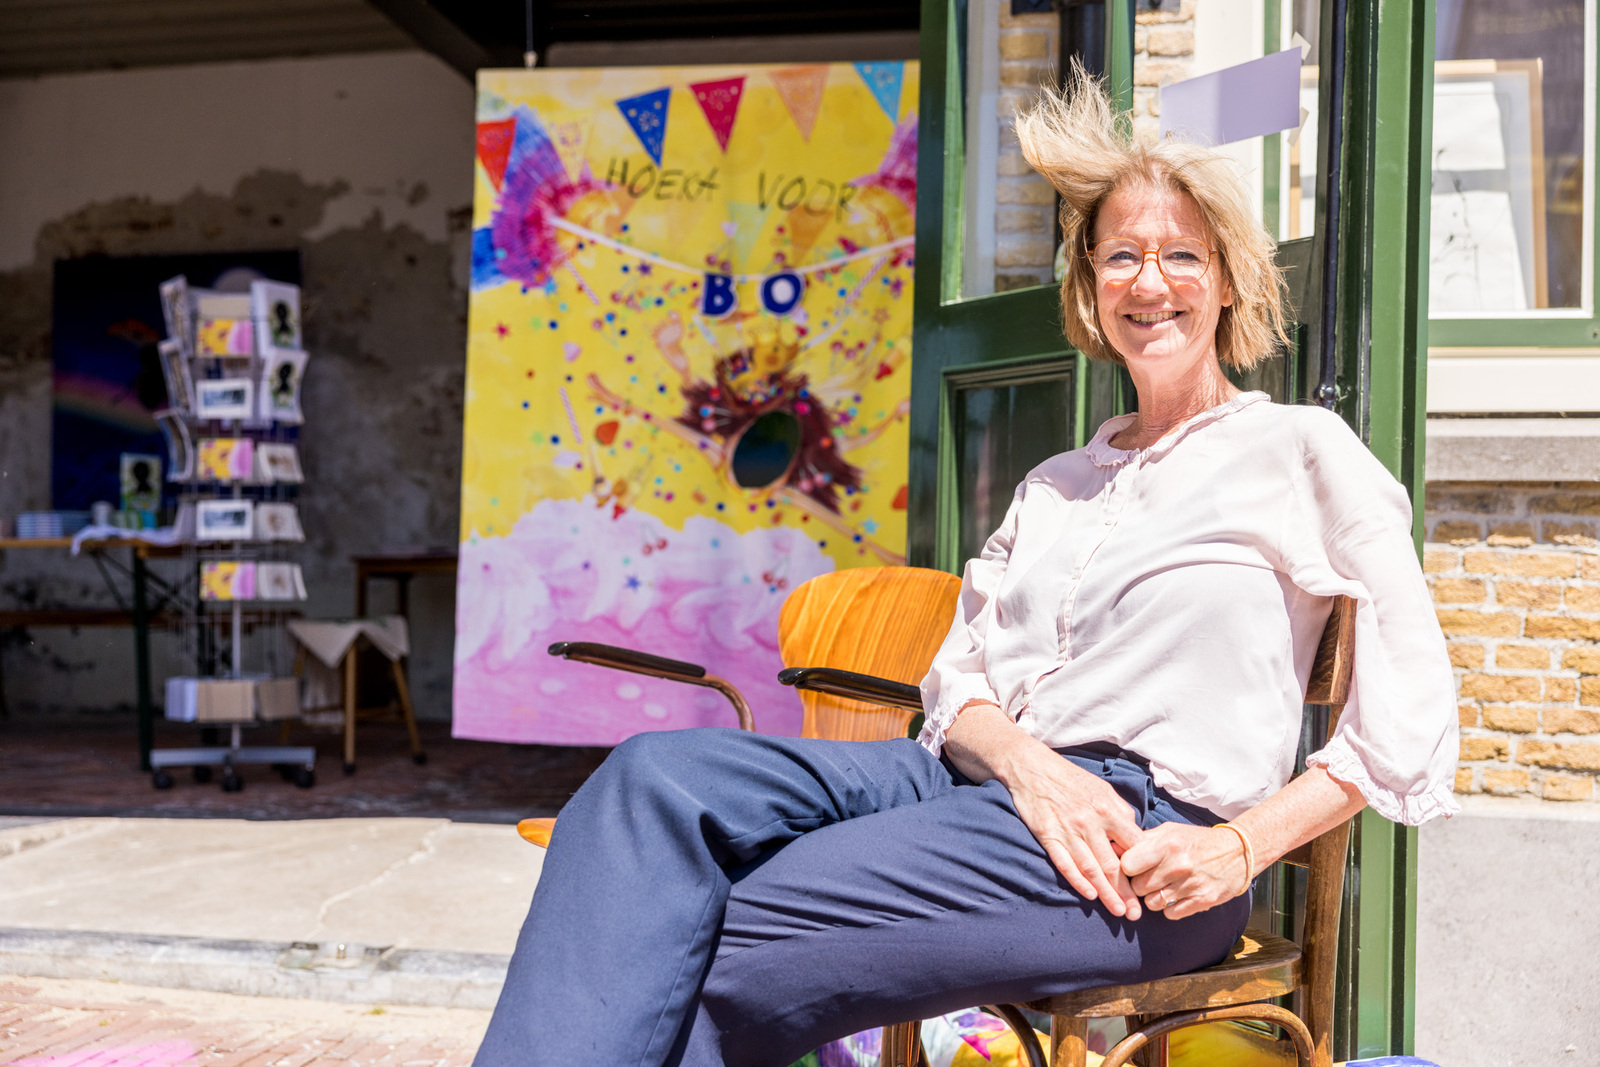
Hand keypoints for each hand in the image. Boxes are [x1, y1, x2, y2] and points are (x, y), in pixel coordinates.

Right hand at [996, 740, 1145, 920]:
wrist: (1031, 766)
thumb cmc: (1070, 779)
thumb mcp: (1102, 789)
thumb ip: (1120, 813)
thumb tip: (1135, 837)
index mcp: (1108, 809)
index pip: (1133, 846)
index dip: (1143, 869)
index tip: (1151, 888)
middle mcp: (1090, 822)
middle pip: (1113, 864)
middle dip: (1126, 892)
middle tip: (1136, 914)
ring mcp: (1068, 830)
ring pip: (1091, 868)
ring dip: (1106, 893)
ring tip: (1118, 912)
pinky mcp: (1048, 835)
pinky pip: (1065, 863)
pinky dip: (1077, 881)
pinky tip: (1089, 895)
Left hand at [1120, 823, 1249, 919]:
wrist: (1238, 851)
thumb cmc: (1195, 840)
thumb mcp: (1168, 832)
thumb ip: (1140, 841)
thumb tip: (1111, 848)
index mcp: (1166, 844)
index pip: (1127, 865)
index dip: (1126, 868)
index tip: (1132, 867)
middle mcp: (1178, 865)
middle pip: (1138, 887)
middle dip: (1139, 884)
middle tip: (1148, 877)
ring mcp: (1191, 885)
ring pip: (1152, 904)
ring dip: (1153, 898)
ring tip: (1163, 886)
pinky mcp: (1203, 901)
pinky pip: (1170, 914)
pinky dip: (1169, 908)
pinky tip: (1176, 895)